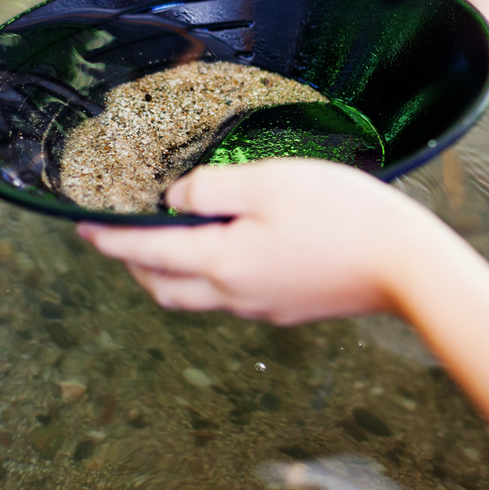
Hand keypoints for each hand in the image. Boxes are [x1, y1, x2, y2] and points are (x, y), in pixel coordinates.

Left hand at [77, 159, 447, 325]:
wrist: (406, 265)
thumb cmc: (341, 215)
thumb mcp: (268, 182)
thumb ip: (212, 189)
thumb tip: (176, 200)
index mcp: (222, 262)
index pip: (147, 252)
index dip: (109, 240)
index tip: (82, 228)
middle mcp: (235, 294)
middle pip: (165, 287)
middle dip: (134, 264)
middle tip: (121, 237)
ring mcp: (264, 307)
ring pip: (197, 296)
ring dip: (171, 272)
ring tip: (170, 241)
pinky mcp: (291, 308)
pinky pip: (233, 297)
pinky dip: (211, 275)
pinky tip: (228, 250)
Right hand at [347, 0, 488, 72]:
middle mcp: (416, 10)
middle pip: (373, 14)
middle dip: (363, 11)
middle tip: (356, 10)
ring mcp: (419, 38)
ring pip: (382, 41)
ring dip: (378, 34)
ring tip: (378, 28)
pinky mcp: (426, 66)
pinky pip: (398, 65)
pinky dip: (392, 57)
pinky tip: (391, 50)